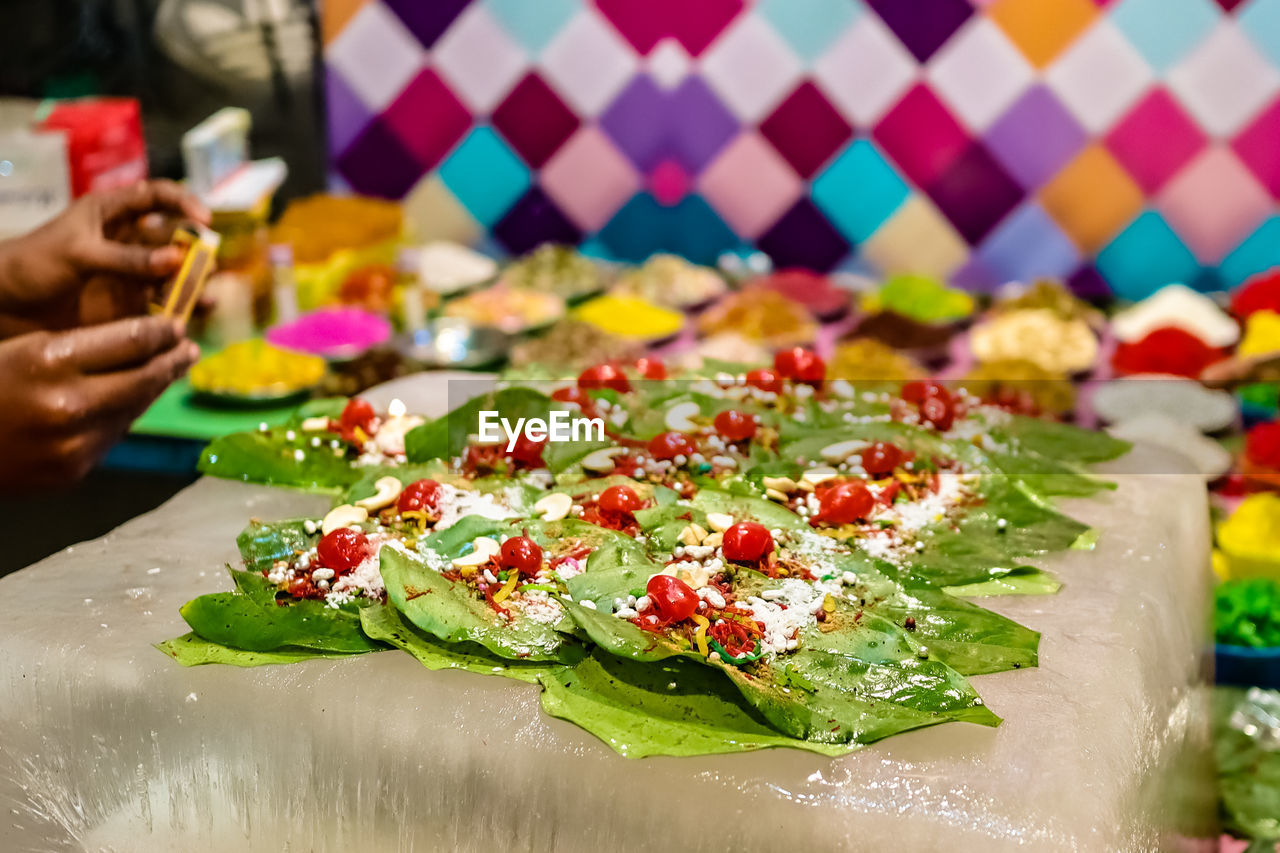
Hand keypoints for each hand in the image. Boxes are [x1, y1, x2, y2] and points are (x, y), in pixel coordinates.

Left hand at [0, 180, 209, 335]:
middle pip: (176, 239)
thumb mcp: (77, 253)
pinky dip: (181, 312)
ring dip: (194, 284)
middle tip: (206, 267)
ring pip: (176, 275)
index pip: (156, 196)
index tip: (204, 220)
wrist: (6, 306)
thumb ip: (126, 258)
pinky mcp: (131, 306)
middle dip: (197, 251)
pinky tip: (190, 319)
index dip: (184, 202)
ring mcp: (132, 275)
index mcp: (112, 214)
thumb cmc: (33, 265)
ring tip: (205, 297)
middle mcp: (129, 242)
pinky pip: (165, 307)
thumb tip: (176, 259)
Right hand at [0, 316, 198, 488]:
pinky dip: (125, 417)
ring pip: (135, 409)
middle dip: (172, 360)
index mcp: (51, 361)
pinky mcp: (74, 471)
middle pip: (145, 377)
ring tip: (170, 371)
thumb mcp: (22, 349)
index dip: (161, 331)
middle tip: (188, 348)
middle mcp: (70, 403)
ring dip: (155, 389)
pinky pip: (113, 437)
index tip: (175, 326)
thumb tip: (142, 345)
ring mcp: (75, 443)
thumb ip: (79, 349)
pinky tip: (133, 402)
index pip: (133, 340)